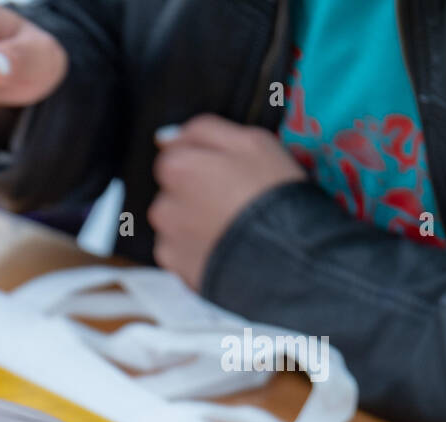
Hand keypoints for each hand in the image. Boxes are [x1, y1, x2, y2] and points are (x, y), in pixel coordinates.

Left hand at [149, 115, 306, 289]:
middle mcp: (162, 204)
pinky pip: (181, 251)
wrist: (282, 255)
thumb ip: (204, 131)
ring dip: (196, 221)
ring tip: (231, 226)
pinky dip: (197, 248)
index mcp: (178, 167)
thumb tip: (168, 136)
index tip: (228, 172)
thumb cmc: (271, 194)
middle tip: (235, 200)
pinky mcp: (176, 267)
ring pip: (176, 221)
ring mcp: (167, 239)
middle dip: (197, 192)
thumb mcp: (252, 142)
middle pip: (173, 191)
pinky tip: (223, 246)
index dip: (204, 161)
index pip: (176, 155)